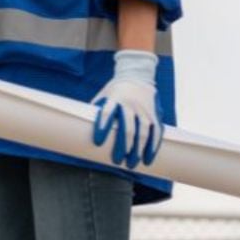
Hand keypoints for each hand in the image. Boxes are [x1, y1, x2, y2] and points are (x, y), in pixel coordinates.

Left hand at [91, 50, 162, 168]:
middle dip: (123, 146)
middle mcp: (129, 103)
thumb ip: (97, 110)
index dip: (102, 127)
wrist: (137, 76)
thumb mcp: (103, 94)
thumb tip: (83, 129)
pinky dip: (152, 145)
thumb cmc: (115, 91)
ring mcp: (143, 109)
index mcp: (114, 98)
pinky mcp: (154, 113)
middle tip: (117, 161)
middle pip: (127, 127)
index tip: (98, 142)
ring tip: (132, 163)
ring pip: (142, 131)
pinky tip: (147, 158)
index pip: (107, 113)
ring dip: (138, 149)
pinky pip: (156, 131)